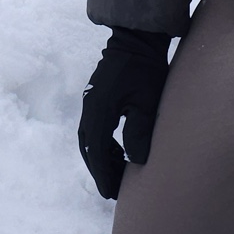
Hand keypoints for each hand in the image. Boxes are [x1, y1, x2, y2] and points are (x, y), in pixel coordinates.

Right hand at [79, 27, 169, 199]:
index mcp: (99, 109)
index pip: (96, 150)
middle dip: (98, 168)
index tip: (110, 193)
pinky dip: (101, 143)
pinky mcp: (97, 96)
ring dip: (99, 156)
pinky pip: (93, 126)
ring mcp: (91, 99)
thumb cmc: (145, 70)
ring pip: (88, 137)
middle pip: (87, 146)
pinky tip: (115, 149)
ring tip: (115, 171)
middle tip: (111, 188)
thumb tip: (135, 160)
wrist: (137, 40)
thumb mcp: (146, 102)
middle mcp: (89, 105)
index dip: (102, 173)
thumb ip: (138, 132)